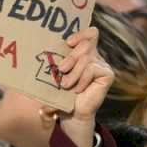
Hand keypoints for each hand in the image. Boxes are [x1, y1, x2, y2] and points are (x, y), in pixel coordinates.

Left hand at [53, 27, 114, 146]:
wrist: (70, 113)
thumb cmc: (60, 93)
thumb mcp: (55, 75)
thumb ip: (55, 62)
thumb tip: (39, 47)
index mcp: (83, 53)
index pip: (90, 33)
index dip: (81, 33)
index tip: (68, 42)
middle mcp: (94, 56)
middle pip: (86, 44)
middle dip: (71, 56)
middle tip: (61, 69)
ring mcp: (102, 65)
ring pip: (87, 58)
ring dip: (73, 72)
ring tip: (64, 85)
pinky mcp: (107, 75)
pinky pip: (93, 70)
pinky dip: (82, 80)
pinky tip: (77, 90)